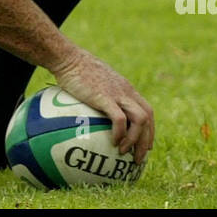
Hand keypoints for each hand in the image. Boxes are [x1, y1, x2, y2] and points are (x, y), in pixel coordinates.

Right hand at [51, 47, 154, 162]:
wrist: (67, 58)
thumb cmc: (74, 69)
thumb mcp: (93, 82)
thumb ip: (99, 95)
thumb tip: (93, 113)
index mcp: (126, 89)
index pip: (147, 111)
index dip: (149, 130)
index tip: (145, 145)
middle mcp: (126, 92)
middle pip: (147, 118)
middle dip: (146, 141)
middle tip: (138, 159)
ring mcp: (117, 94)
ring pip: (139, 120)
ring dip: (135, 140)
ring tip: (124, 153)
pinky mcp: (105, 97)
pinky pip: (119, 119)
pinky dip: (120, 134)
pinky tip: (112, 142)